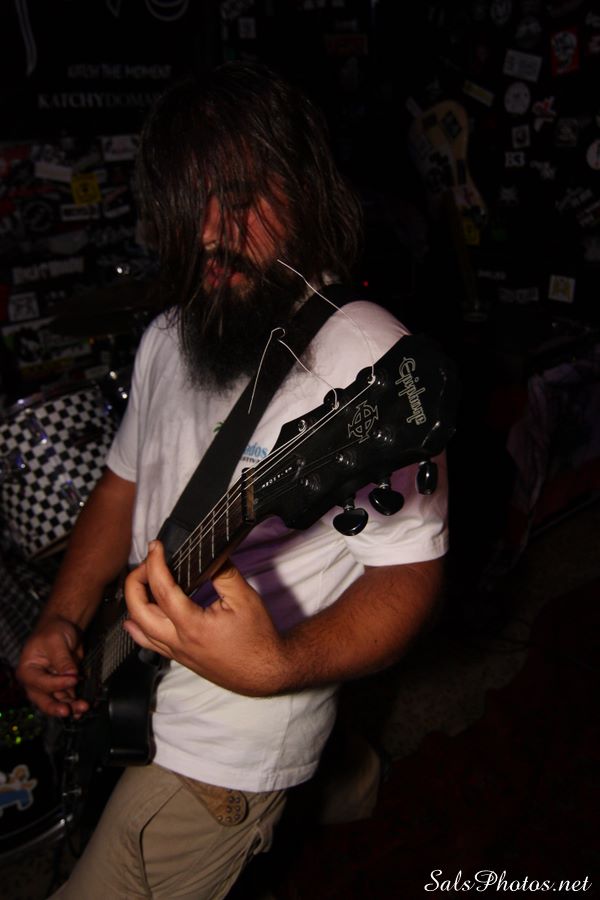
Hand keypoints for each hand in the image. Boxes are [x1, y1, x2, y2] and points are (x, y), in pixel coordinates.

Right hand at [16, 617, 88, 717]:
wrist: (63, 627)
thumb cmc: (53, 631)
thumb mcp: (56, 641)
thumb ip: (63, 660)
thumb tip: (71, 675)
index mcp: (27, 670)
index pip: (40, 682)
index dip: (57, 683)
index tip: (73, 678)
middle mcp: (36, 681)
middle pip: (43, 700)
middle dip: (57, 707)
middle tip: (68, 711)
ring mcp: (49, 684)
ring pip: (57, 701)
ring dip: (70, 707)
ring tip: (83, 707)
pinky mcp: (62, 685)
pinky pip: (67, 698)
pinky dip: (75, 703)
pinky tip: (82, 708)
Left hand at [123, 541, 287, 695]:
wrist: (265, 672)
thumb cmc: (257, 639)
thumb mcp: (245, 598)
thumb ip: (224, 573)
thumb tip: (209, 554)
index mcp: (193, 625)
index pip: (162, 589)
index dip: (155, 563)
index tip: (156, 547)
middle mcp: (179, 641)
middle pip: (138, 610)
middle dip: (135, 581)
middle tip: (148, 563)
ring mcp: (177, 652)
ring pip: (138, 628)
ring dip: (135, 601)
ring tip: (144, 581)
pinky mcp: (180, 658)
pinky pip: (148, 643)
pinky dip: (138, 625)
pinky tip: (135, 616)